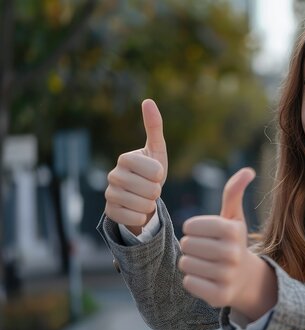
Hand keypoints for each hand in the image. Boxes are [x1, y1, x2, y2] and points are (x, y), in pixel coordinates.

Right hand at [104, 99, 167, 234]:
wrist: (140, 198)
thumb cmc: (151, 172)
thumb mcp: (156, 150)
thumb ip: (154, 127)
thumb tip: (148, 100)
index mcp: (125, 158)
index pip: (155, 171)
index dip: (160, 174)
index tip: (156, 173)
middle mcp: (113, 174)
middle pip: (151, 190)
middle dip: (157, 192)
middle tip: (150, 189)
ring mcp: (109, 194)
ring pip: (144, 205)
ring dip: (150, 204)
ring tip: (144, 198)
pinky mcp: (110, 212)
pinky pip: (136, 218)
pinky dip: (142, 217)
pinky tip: (137, 210)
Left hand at [179, 168, 276, 319]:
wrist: (246, 279)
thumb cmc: (233, 242)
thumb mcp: (234, 217)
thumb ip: (234, 193)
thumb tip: (249, 170)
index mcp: (232, 230)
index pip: (190, 226)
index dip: (192, 230)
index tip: (204, 234)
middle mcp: (232, 253)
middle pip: (187, 245)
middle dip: (190, 247)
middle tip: (204, 251)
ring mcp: (226, 276)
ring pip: (185, 264)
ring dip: (190, 263)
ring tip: (205, 264)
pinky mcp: (219, 295)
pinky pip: (188, 283)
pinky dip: (192, 280)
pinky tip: (205, 279)